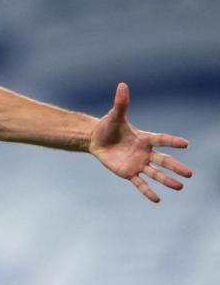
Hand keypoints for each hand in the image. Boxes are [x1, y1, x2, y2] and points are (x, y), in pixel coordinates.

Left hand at [90, 83, 193, 202]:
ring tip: (180, 187)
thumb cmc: (108, 127)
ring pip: (155, 174)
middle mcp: (145, 153)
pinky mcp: (128, 173)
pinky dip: (148, 191)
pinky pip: (140, 183)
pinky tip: (157, 200)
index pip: (161, 140)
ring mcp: (138, 164)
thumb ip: (121, 103)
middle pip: (163, 161)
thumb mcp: (114, 116)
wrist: (96, 140)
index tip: (186, 144)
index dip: (172, 142)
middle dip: (176, 167)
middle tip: (190, 174)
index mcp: (144, 138)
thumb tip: (122, 84)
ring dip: (167, 181)